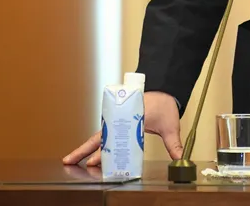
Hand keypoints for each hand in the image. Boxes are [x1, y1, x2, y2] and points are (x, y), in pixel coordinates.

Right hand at [62, 90, 183, 165]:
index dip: (99, 150)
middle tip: (70, 161)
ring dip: (92, 149)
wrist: (165, 88)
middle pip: (100, 138)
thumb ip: (174, 144)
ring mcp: (119, 120)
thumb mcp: (170, 126)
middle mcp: (120, 120)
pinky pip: (109, 134)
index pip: (110, 137)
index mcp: (129, 119)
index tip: (91, 161)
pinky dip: (102, 145)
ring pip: (102, 137)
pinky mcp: (122, 122)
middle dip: (85, 151)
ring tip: (79, 161)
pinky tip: (96, 155)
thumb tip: (179, 158)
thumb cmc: (164, 104)